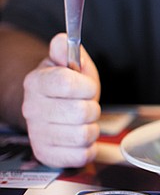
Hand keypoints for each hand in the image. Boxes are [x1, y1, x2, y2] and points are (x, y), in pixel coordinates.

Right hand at [22, 33, 100, 167]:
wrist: (50, 108)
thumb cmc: (66, 86)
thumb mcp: (70, 63)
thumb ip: (67, 50)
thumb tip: (62, 39)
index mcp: (37, 82)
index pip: (67, 83)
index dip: (87, 85)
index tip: (87, 86)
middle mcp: (32, 109)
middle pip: (81, 112)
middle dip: (93, 108)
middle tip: (86, 106)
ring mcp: (37, 134)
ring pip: (84, 135)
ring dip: (92, 128)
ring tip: (82, 122)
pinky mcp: (46, 155)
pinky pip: (81, 156)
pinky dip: (88, 148)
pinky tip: (80, 138)